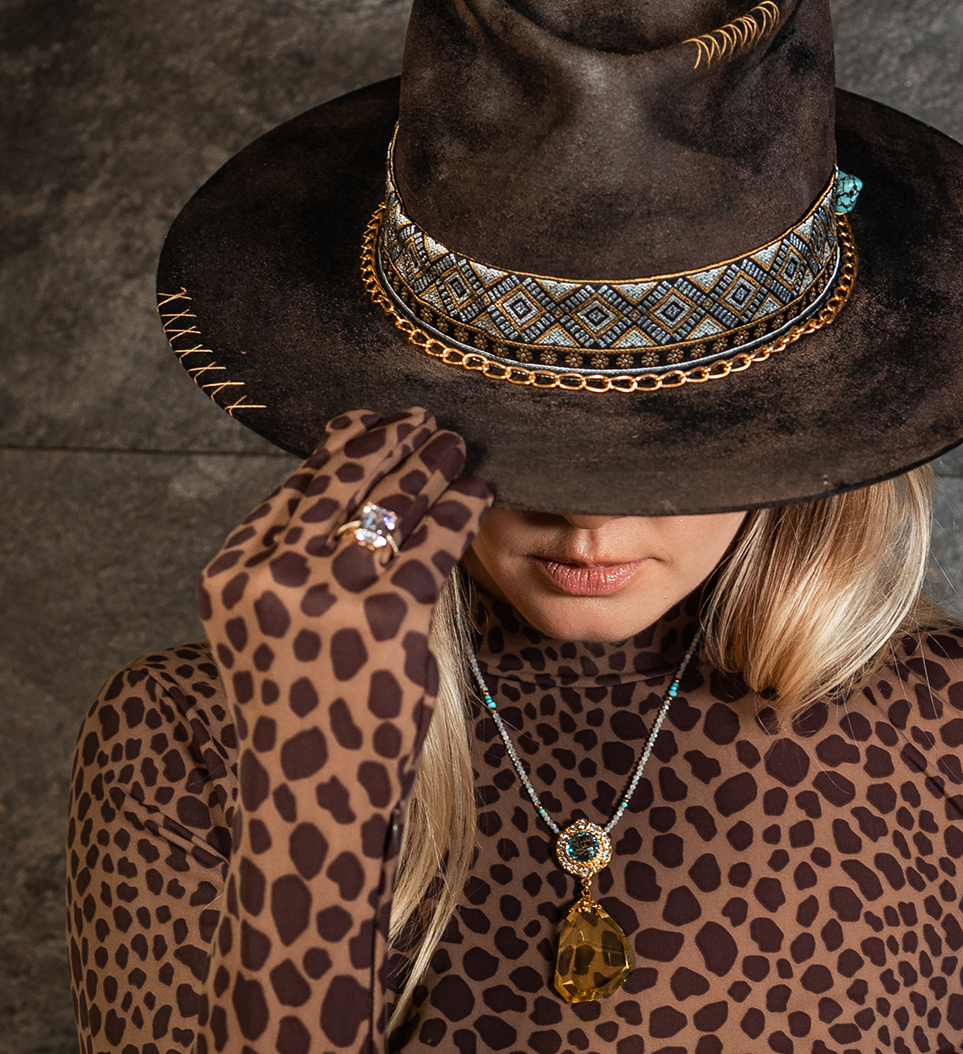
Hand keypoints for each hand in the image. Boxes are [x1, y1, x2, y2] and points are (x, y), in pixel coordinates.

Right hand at [198, 405, 490, 809]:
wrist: (308, 797)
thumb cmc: (300, 705)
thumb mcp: (272, 626)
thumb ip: (298, 560)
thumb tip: (354, 479)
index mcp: (230, 575)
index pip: (295, 487)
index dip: (341, 445)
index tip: (374, 421)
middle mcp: (269, 580)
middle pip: (340, 483)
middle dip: (389, 441)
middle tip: (425, 421)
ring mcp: (325, 602)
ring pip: (389, 506)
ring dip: (429, 464)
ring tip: (455, 446)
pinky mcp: (385, 626)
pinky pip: (431, 547)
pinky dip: (459, 510)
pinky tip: (478, 492)